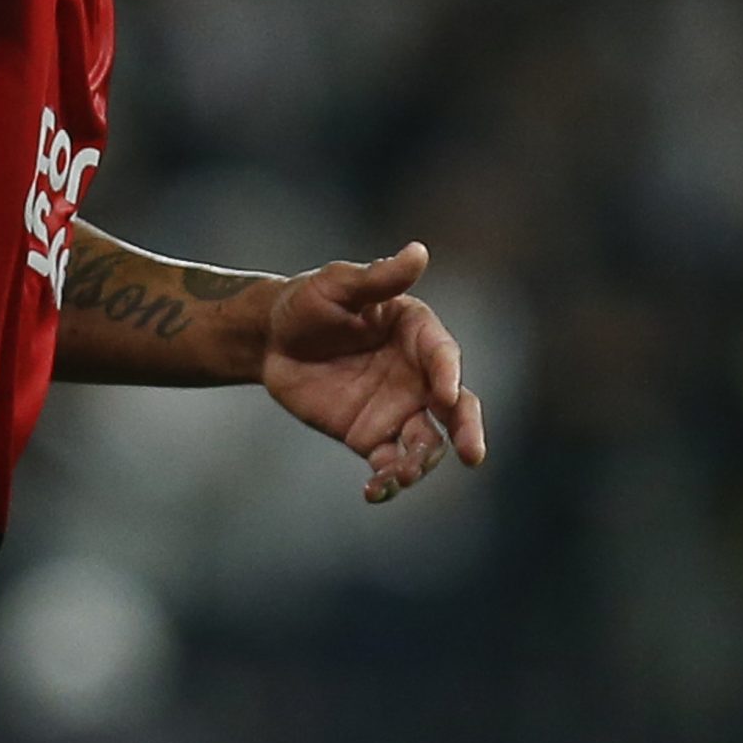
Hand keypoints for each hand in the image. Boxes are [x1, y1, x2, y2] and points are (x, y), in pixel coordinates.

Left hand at [261, 242, 488, 502]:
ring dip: (422, 463)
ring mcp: (398, 409)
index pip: (443, 355)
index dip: (447, 373)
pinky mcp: (372, 437)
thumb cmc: (308, 302)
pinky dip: (389, 482)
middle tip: (472, 454)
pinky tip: (374, 491)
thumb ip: (378, 278)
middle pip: (456, 407)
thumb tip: (418, 251)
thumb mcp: (338, 284)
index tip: (446, 394)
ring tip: (403, 476)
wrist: (270, 340)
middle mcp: (417, 374)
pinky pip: (390, 464)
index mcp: (417, 332)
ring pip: (427, 442)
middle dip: (466, 430)